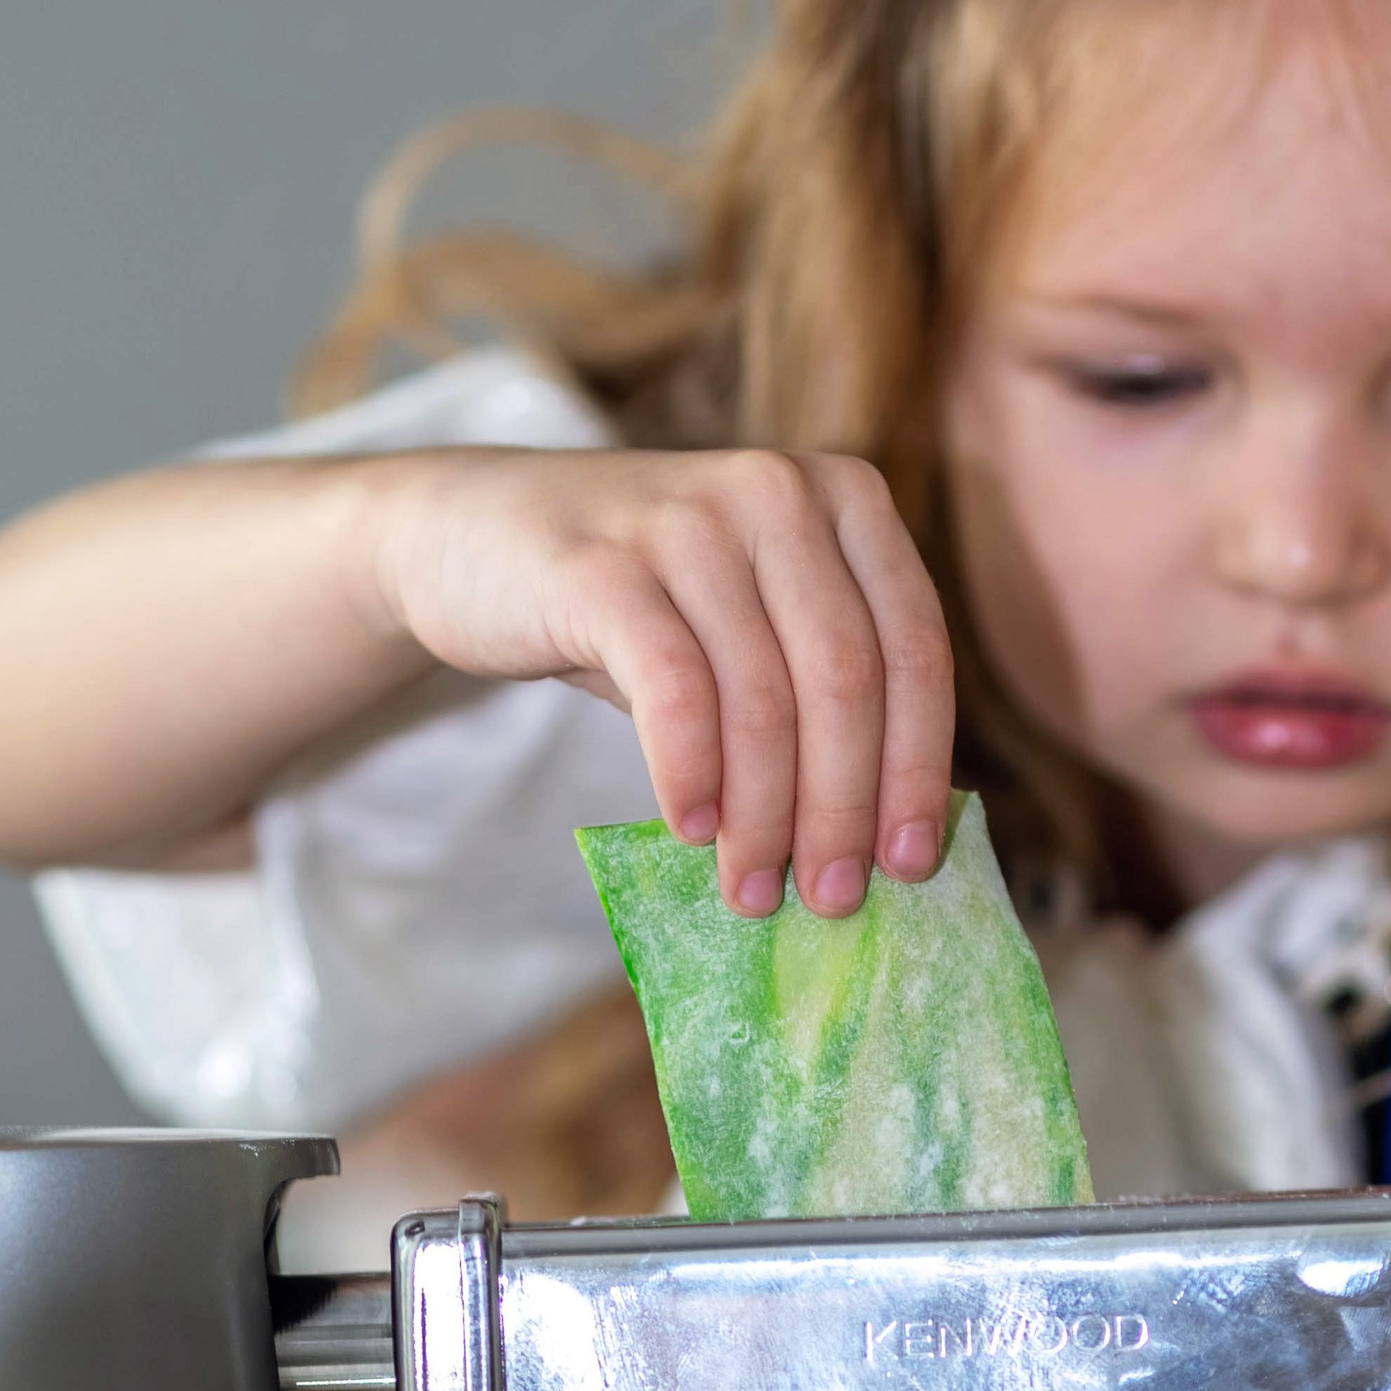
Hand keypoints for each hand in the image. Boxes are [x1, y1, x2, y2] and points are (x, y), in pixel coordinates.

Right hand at [372, 443, 953, 917]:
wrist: (471, 534)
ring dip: (764, 816)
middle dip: (842, 808)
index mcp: (845, 498)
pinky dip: (691, 774)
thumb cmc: (637, 602)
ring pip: (761, 698)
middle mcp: (777, 493)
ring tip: (753, 889)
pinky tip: (690, 830)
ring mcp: (688, 521)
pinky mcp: (602, 565)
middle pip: (846, 681)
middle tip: (831, 897)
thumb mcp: (747, 618)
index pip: (914, 648)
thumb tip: (884, 836)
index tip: (911, 862)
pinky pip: (674, 691)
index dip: (919, 765)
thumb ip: (816, 690)